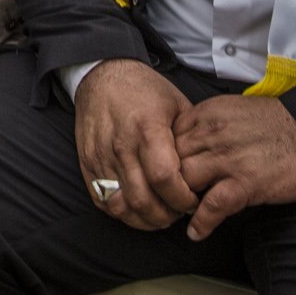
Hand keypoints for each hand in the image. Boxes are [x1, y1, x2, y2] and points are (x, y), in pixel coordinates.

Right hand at [73, 59, 197, 230]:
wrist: (102, 75)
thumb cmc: (144, 90)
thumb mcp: (177, 105)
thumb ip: (191, 140)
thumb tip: (208, 172)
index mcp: (147, 129)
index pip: (165, 179)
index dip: (183, 199)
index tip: (193, 199)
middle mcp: (121, 146)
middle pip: (143, 201)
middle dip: (167, 216)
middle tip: (179, 211)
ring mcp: (101, 156)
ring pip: (122, 207)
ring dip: (145, 219)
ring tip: (161, 213)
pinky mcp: (87, 163)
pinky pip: (103, 201)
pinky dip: (122, 212)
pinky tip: (138, 207)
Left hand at [172, 93, 295, 239]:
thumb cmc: (278, 123)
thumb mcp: (232, 110)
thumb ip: (206, 125)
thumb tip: (186, 145)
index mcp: (205, 114)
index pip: (164, 138)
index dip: (161, 159)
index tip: (162, 174)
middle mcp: (210, 134)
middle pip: (167, 161)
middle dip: (164, 182)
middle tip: (167, 199)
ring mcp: (227, 159)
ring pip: (183, 182)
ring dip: (178, 202)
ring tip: (179, 215)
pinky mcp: (246, 183)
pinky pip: (212, 207)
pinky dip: (201, 223)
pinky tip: (196, 233)